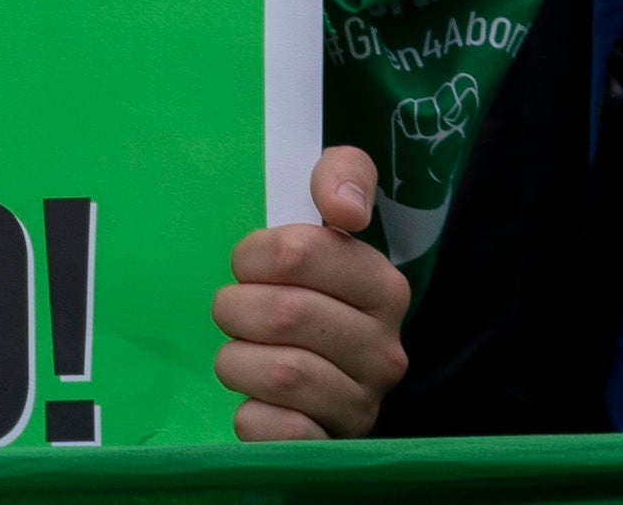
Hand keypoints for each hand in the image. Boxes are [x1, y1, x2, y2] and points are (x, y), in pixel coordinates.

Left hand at [212, 142, 410, 438]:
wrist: (317, 377)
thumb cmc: (312, 290)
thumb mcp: (329, 222)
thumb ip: (342, 176)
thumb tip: (345, 207)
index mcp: (384, 288)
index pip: (299, 251)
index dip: (255, 253)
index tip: (251, 264)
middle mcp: (386, 351)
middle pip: (282, 313)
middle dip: (236, 307)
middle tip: (236, 311)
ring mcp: (363, 404)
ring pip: (281, 374)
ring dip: (238, 360)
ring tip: (244, 353)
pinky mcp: (334, 447)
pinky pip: (281, 432)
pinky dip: (252, 416)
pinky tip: (255, 403)